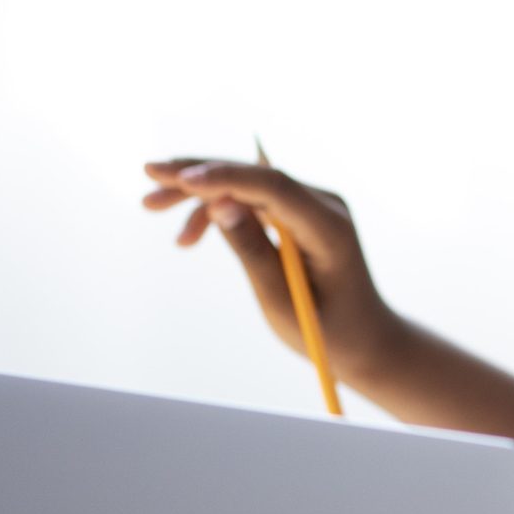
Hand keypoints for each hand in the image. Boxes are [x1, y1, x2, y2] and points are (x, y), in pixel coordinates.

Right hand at [141, 156, 401, 385]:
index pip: (274, 187)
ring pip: (247, 183)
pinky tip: (187, 236)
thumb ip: (253, 252)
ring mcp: (313, 206)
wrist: (365, 339)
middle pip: (255, 175)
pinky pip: (253, 198)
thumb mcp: (283, 303)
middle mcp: (324, 206)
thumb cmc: (328, 332)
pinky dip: (218, 210)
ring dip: (199, 192)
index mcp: (329, 229)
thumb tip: (219, 204)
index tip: (178, 178)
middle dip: (198, 175)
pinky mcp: (299, 213)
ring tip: (150, 206)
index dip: (224, 177)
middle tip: (149, 176)